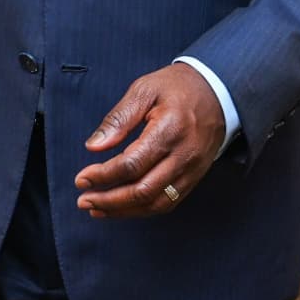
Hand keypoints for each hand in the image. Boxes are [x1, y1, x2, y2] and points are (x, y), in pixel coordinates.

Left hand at [73, 64, 224, 217]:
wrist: (218, 91)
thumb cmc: (178, 88)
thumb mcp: (145, 90)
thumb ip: (119, 118)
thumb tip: (94, 146)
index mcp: (169, 129)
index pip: (132, 164)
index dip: (103, 176)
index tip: (81, 179)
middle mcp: (183, 155)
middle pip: (143, 190)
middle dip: (109, 200)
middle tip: (84, 200)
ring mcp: (191, 170)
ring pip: (156, 203)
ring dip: (124, 211)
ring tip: (98, 209)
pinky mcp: (194, 177)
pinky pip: (168, 202)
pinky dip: (143, 209)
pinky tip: (123, 207)